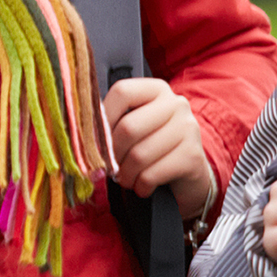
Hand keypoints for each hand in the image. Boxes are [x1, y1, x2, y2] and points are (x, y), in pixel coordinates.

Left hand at [101, 77, 215, 220]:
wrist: (189, 173)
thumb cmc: (154, 148)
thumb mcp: (136, 127)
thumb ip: (113, 123)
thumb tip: (84, 136)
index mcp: (157, 90)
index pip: (122, 92)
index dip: (103, 119)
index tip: (98, 140)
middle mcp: (176, 104)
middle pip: (129, 127)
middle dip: (113, 154)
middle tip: (112, 167)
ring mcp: (188, 128)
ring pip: (139, 155)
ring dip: (126, 175)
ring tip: (127, 179)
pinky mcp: (192, 156)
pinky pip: (152, 174)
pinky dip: (141, 186)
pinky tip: (143, 186)